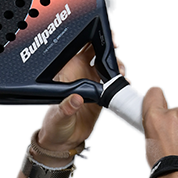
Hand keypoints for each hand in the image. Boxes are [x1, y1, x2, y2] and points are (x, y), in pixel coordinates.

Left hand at [38, 31, 124, 151]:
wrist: (64, 142)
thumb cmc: (54, 127)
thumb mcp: (57, 117)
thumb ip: (66, 108)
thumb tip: (74, 99)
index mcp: (65, 73)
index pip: (75, 46)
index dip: (87, 36)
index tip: (99, 35)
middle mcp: (78, 74)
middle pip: (94, 49)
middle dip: (107, 43)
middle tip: (115, 46)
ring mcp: (90, 82)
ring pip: (106, 63)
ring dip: (115, 65)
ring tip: (119, 74)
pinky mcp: (100, 93)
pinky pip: (112, 81)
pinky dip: (120, 80)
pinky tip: (122, 84)